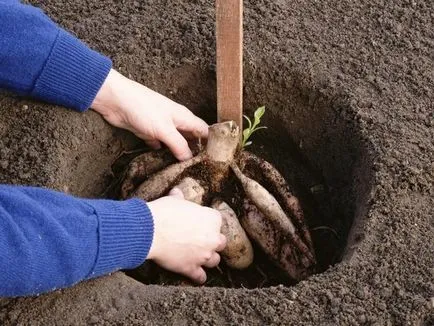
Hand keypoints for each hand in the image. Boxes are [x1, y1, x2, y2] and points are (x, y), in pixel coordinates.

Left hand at [91, 69, 207, 160]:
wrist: (115, 100)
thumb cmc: (143, 108)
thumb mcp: (165, 129)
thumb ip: (179, 145)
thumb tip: (189, 159)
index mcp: (184, 117)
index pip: (204, 130)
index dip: (212, 143)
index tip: (217, 159)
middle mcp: (175, 122)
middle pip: (190, 138)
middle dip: (195, 151)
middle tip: (201, 170)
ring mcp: (161, 127)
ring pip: (175, 143)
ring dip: (178, 154)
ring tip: (184, 171)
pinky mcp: (148, 132)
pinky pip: (159, 145)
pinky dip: (161, 153)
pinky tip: (163, 164)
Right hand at [147, 188, 225, 283]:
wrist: (150, 230)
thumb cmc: (163, 212)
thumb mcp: (174, 201)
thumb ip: (179, 198)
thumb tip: (176, 192)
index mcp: (212, 219)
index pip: (217, 220)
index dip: (208, 222)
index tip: (200, 223)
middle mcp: (212, 238)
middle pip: (220, 242)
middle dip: (212, 242)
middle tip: (202, 240)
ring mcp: (203, 255)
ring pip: (214, 261)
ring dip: (208, 259)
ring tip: (200, 257)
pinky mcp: (191, 268)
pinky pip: (201, 277)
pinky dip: (199, 277)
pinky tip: (197, 276)